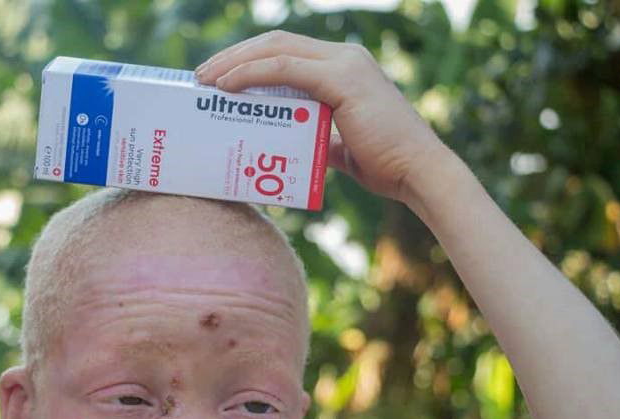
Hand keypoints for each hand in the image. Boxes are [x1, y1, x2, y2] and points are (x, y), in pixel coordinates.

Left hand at [195, 30, 445, 203]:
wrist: (418, 174)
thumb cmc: (386, 165)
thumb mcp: (343, 146)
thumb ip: (320, 137)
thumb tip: (294, 146)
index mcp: (345, 68)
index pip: (288, 52)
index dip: (251, 59)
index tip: (220, 77)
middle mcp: (345, 57)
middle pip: (276, 43)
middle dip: (235, 55)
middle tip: (202, 76)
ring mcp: (345, 64)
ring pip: (276, 50)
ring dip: (235, 61)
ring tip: (205, 80)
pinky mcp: (342, 80)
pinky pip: (285, 69)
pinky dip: (252, 74)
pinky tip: (228, 86)